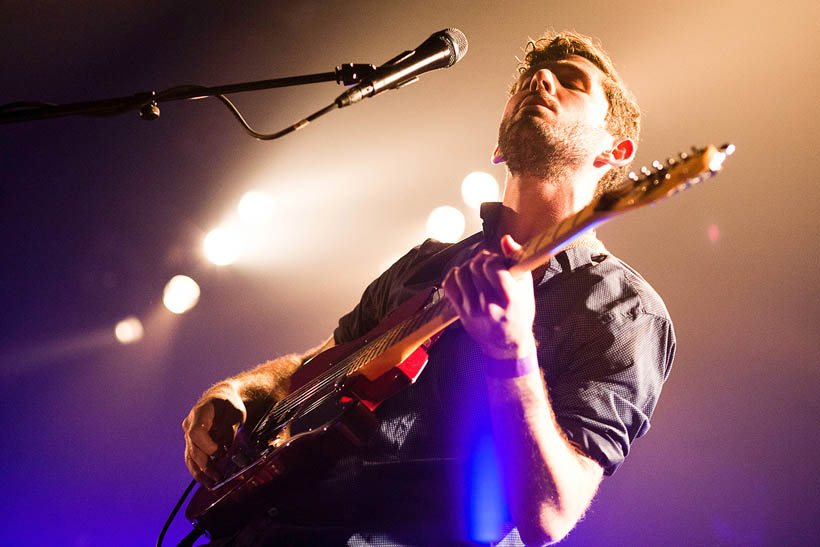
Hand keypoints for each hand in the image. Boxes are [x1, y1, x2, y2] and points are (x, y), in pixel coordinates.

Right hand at [182, 383, 246, 485]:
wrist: (220, 396)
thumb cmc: (229, 403)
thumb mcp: (235, 413)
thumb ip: (230, 431)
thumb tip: (227, 452)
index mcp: (200, 413)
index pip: (196, 432)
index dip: (207, 445)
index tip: (220, 452)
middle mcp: (190, 424)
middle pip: (192, 448)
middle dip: (205, 465)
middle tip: (218, 477)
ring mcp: (188, 434)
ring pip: (189, 457)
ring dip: (199, 472)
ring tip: (210, 484)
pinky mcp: (191, 442)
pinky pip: (192, 458)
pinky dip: (198, 470)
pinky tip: (206, 480)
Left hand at [443, 235, 536, 358]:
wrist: (507, 345)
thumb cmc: (519, 314)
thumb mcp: (526, 289)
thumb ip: (516, 261)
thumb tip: (506, 239)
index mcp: (509, 299)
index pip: (492, 266)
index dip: (493, 258)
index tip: (497, 261)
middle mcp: (489, 305)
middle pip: (475, 268)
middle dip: (481, 260)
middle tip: (486, 263)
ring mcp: (472, 310)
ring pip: (461, 274)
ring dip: (468, 266)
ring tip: (476, 270)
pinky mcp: (461, 313)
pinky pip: (449, 286)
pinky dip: (453, 276)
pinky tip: (462, 276)